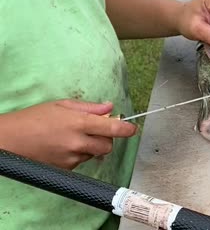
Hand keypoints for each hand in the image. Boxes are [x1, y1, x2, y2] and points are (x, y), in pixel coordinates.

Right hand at [0, 99, 136, 169]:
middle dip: (107, 138)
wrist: (9, 141)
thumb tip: (109, 108)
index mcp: (79, 123)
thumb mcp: (61, 105)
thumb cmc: (34, 118)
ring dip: (92, 146)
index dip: (126, 130)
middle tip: (96, 130)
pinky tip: (65, 146)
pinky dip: (80, 154)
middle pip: (108, 145)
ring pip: (95, 153)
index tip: (132, 129)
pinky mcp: (66, 169)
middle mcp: (78, 142)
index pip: (112, 129)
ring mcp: (72, 157)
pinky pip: (82, 161)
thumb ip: (89, 108)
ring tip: (73, 137)